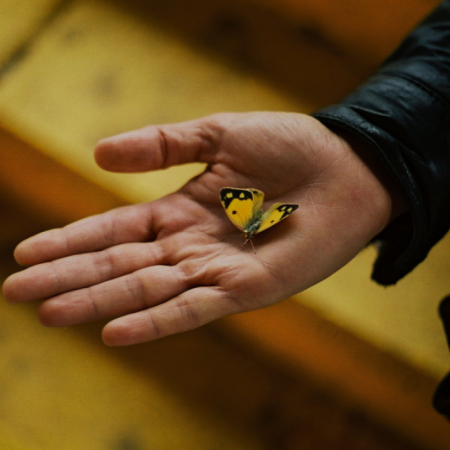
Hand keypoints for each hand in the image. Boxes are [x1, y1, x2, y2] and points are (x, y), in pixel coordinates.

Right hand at [2, 112, 402, 345]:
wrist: (346, 167)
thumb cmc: (289, 147)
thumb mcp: (218, 134)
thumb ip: (163, 144)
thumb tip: (98, 154)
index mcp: (182, 210)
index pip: (116, 228)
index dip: (72, 239)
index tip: (26, 250)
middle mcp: (191, 245)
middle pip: (120, 263)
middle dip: (69, 277)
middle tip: (17, 290)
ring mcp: (216, 270)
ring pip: (147, 289)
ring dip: (99, 302)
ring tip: (50, 313)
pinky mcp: (247, 290)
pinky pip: (194, 308)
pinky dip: (156, 321)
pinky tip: (115, 332)